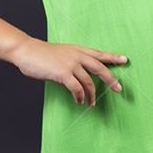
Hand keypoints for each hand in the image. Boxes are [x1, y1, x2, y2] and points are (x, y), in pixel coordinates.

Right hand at [12, 37, 127, 106]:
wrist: (27, 51)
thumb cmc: (42, 54)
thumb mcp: (62, 53)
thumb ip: (73, 61)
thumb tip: (80, 75)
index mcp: (78, 49)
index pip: (99, 53)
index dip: (113, 57)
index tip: (125, 60)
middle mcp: (77, 55)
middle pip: (100, 68)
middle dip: (111, 79)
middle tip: (119, 89)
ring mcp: (70, 64)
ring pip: (89, 81)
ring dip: (92, 95)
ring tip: (92, 103)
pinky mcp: (63, 73)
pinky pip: (77, 88)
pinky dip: (80, 96)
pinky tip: (79, 101)